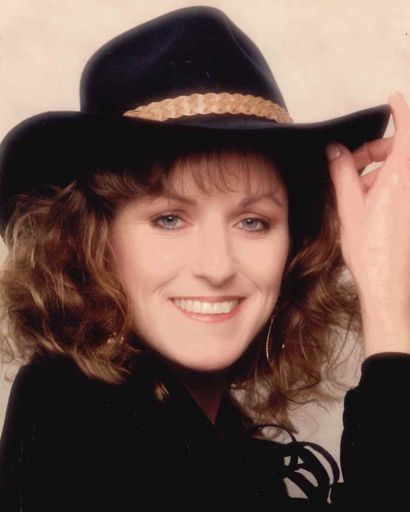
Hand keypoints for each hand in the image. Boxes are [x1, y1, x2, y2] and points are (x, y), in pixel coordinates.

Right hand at [326, 91, 409, 354]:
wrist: (388, 283)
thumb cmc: (370, 251)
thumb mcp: (350, 207)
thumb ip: (343, 173)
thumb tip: (336, 152)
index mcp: (400, 180)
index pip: (407, 132)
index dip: (401, 111)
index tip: (392, 99)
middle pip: (402, 149)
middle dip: (377, 149)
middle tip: (353, 162)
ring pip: (403, 167)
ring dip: (382, 168)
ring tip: (358, 188)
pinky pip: (405, 184)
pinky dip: (390, 183)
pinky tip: (371, 199)